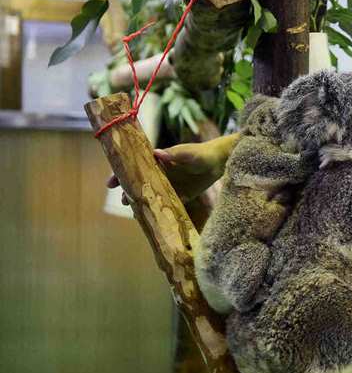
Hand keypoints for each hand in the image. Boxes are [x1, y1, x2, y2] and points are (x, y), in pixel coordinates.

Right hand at [106, 137, 230, 203]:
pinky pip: (165, 205)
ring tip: (134, 211)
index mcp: (158, 161)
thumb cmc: (202, 153)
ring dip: (141, 203)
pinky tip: (150, 220)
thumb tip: (157, 153)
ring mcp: (169, 185)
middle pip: (139, 183)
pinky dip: (157, 211)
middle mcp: (160, 174)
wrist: (219, 162)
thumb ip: (174, 154)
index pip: (135, 167)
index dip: (121, 174)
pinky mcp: (180, 196)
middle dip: (128, 192)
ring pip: (150, 195)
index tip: (110, 184)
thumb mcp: (188, 153)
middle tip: (123, 201)